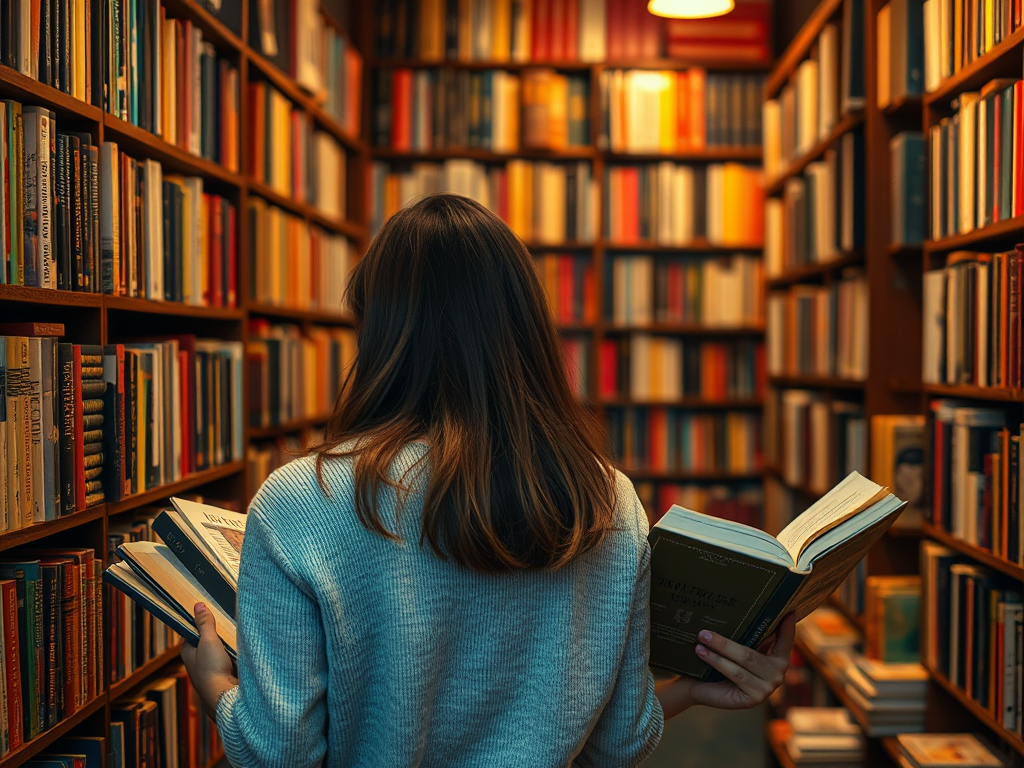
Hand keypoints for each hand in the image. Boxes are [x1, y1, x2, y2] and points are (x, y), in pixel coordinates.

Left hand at [180, 602, 237, 719]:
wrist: (223, 696)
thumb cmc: (211, 668)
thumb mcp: (208, 641)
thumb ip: (205, 623)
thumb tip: (198, 605)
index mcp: (187, 652)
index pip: (192, 632)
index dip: (201, 622)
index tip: (213, 614)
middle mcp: (195, 661)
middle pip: (206, 641)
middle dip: (216, 634)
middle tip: (227, 623)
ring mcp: (208, 670)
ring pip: (217, 651)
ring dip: (226, 645)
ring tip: (236, 636)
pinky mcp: (221, 676)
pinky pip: (227, 660)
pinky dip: (233, 655)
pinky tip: (240, 651)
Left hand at [655, 613, 795, 718]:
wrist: (703, 688)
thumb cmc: (722, 663)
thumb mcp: (737, 648)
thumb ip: (748, 636)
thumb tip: (747, 610)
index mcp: (778, 659)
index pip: (785, 641)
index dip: (788, 628)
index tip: (789, 612)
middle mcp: (777, 674)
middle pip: (751, 653)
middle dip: (726, 641)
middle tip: (704, 631)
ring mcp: (767, 688)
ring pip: (743, 661)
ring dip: (719, 648)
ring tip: (701, 638)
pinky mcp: (755, 698)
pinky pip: (736, 674)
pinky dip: (717, 661)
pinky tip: (702, 653)